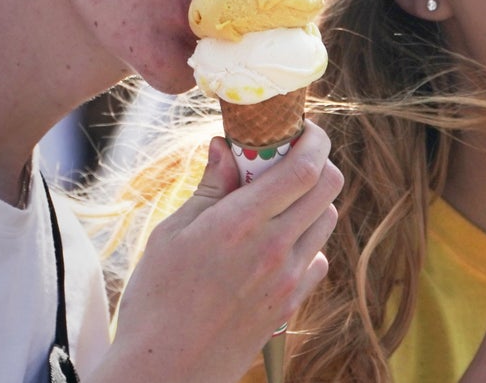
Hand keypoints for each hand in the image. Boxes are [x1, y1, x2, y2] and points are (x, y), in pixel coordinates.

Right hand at [94, 120, 343, 382]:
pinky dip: (306, 242)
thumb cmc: (156, 300)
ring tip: (275, 203)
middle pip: (329, 187)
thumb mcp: (171, 233)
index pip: (305, 167)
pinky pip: (318, 258)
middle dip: (316, 163)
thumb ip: (210, 186)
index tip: (302, 128)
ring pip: (327, 220)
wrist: (166, 372)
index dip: (314, 139)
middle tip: (287, 160)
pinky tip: (274, 244)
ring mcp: (289, 279)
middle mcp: (275, 248)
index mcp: (242, 223)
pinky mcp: (292, 304)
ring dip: (310, 201)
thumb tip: (225, 145)